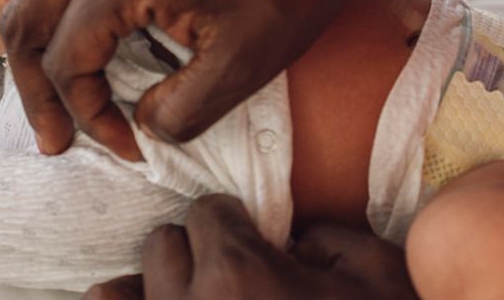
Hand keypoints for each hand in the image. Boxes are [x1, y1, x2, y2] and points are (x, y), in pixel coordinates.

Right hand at [1, 0, 387, 157]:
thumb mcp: (246, 64)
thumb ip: (183, 110)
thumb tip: (143, 123)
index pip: (66, 61)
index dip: (89, 117)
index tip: (131, 148)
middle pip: (24, 20)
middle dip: (34, 88)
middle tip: (56, 138)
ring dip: (37, 45)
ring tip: (58, 95)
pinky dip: (56, 8)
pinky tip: (83, 38)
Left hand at [82, 195, 417, 299]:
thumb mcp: (375, 271)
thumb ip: (326, 235)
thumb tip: (290, 240)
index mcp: (239, 272)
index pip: (207, 212)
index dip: (235, 221)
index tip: (254, 239)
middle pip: (164, 246)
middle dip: (198, 251)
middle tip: (233, 274)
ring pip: (129, 292)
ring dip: (164, 287)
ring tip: (199, 298)